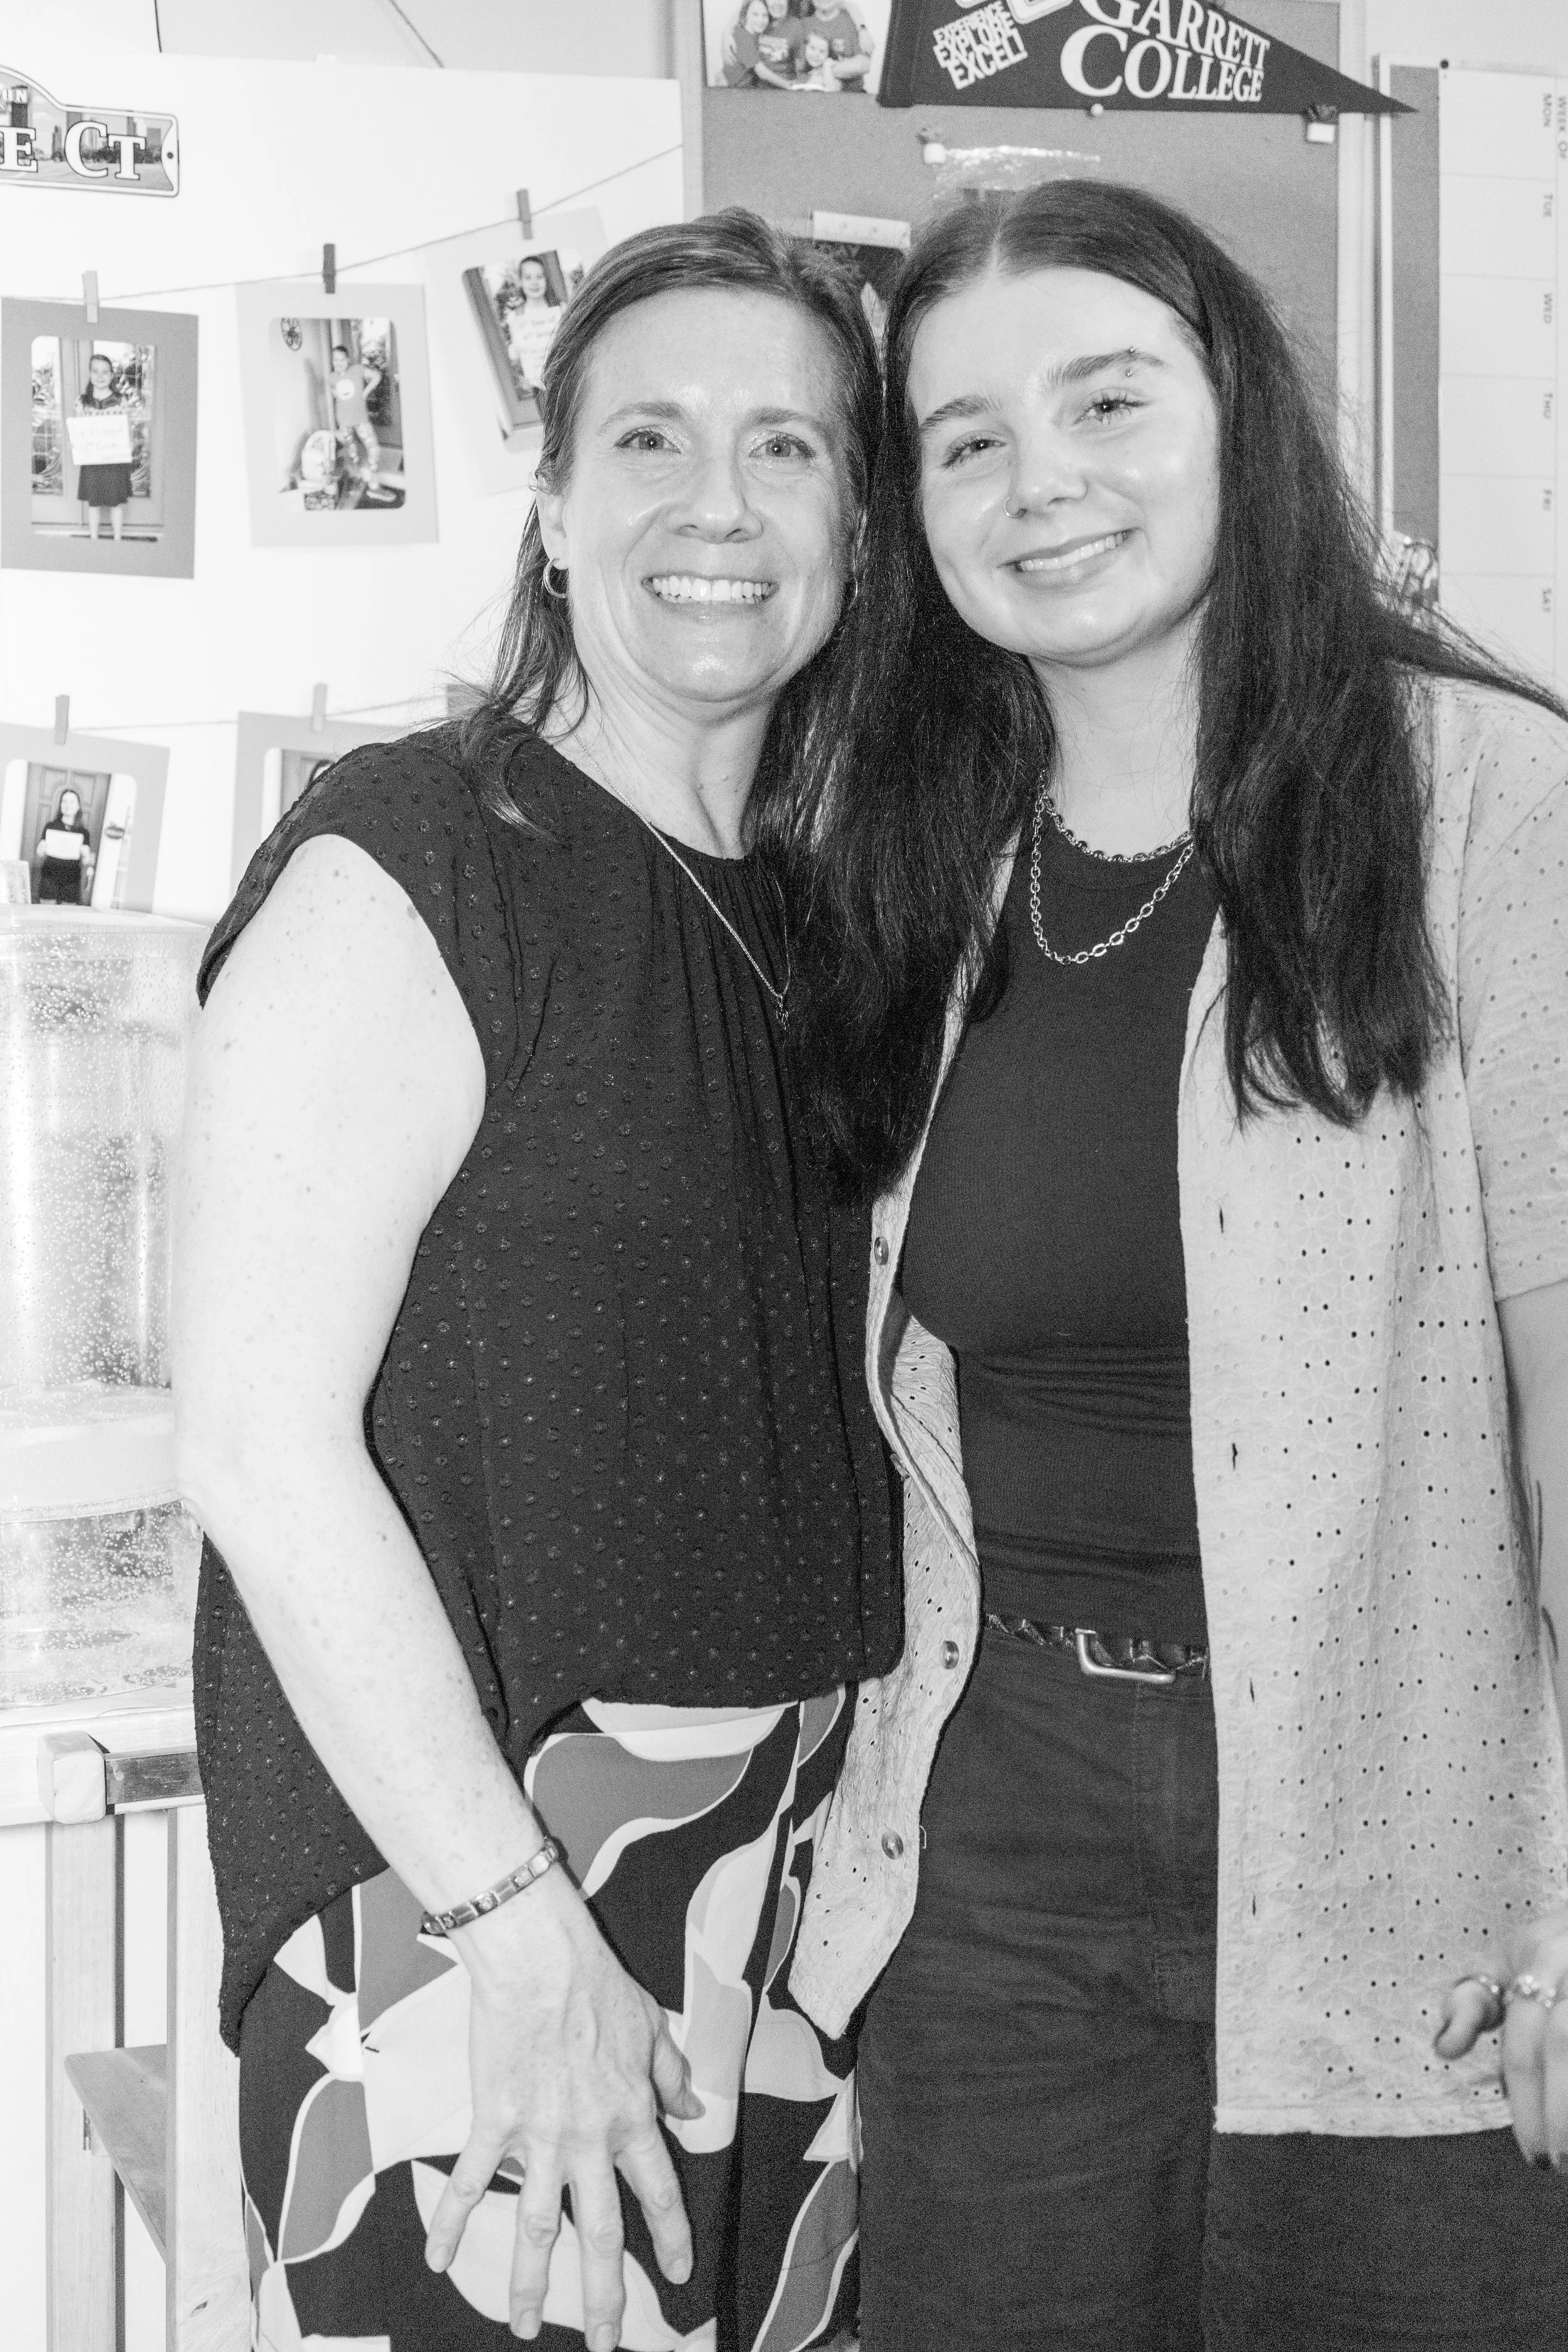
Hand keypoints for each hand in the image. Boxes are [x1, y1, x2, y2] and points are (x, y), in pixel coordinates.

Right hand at [424, 1873, 703, 2346]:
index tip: (679, 2274)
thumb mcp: (653, 2027)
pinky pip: (472, 2183)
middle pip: (601, 2233)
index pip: (658, 2192)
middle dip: (605, 2296)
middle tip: (607, 2343)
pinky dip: (450, 2223)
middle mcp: (589, 2138)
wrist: (539, 1958)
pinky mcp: (493, 2121)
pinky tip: (436, 2260)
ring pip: (538, 2227)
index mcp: (632, 2115)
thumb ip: (672, 2075)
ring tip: (526, 2328)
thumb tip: (693, 2111)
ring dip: (530, 2284)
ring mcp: (539, 2136)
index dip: (671, 2237)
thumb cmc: (597, 1983)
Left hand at [1435, 1904, 1567, 2167]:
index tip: (1530, 2155)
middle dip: (1556, 2111)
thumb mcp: (1509, 1959)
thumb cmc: (1554, 1948)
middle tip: (1554, 2166)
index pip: (1524, 2038)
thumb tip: (1443, 2050)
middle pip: (1562, 2043)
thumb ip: (1472, 2002)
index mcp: (1539, 1953)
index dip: (1525, 2101)